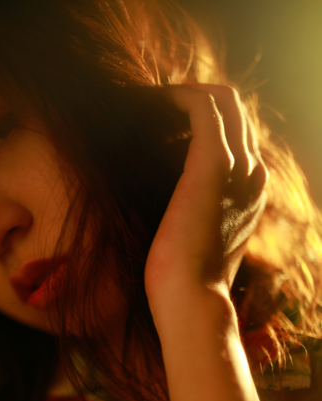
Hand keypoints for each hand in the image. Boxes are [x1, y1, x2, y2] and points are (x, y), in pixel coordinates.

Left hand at [144, 84, 267, 319]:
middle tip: (155, 104)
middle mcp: (253, 175)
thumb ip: (194, 213)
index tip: (165, 121)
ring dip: (185, 93)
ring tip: (151, 100)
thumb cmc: (184, 282)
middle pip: (234, 111)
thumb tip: (170, 200)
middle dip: (194, 99)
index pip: (236, 137)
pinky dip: (178, 96)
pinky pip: (203, 106)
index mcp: (250, 194)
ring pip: (223, 100)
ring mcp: (238, 167)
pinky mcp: (214, 164)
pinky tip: (153, 101)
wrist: (191, 302)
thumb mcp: (194, 241)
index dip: (202, 121)